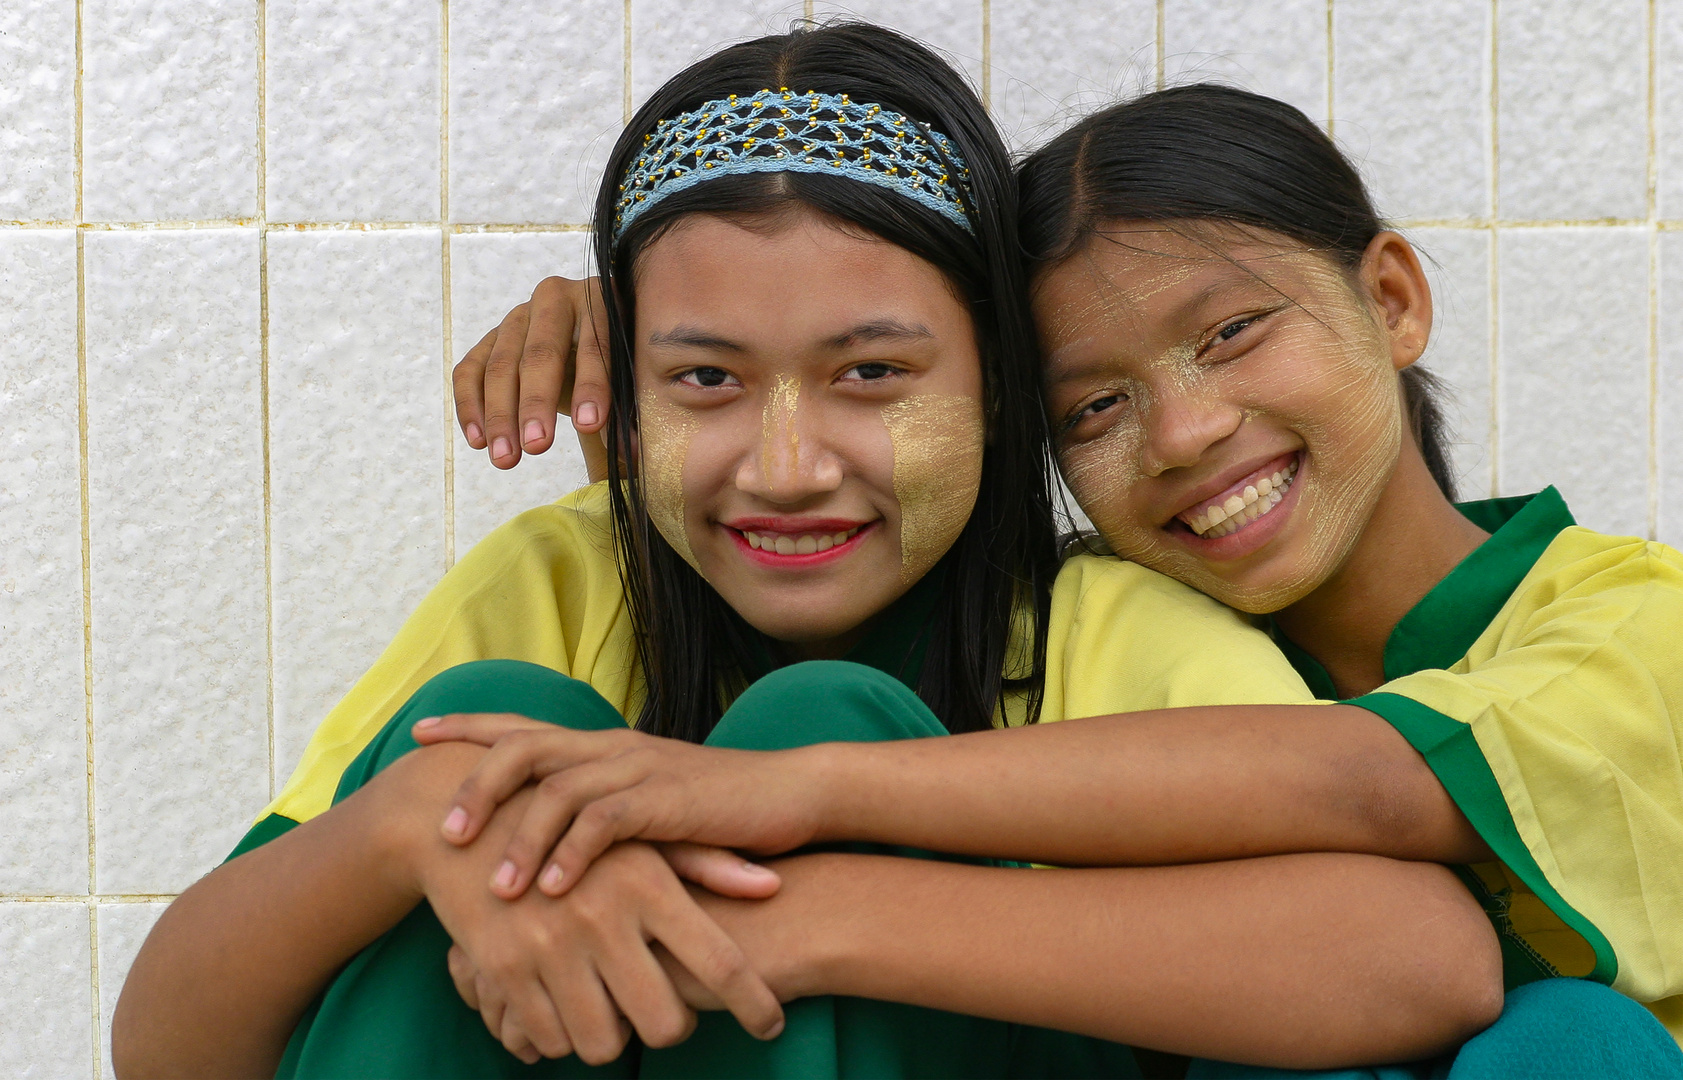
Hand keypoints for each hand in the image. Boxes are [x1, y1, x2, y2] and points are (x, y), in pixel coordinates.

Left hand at [413, 713, 824, 899]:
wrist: (793, 793)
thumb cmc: (719, 810)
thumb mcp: (649, 806)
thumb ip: (602, 814)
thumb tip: (555, 843)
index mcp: (604, 744)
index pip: (523, 725)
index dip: (467, 726)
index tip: (415, 733)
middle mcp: (613, 747)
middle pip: (523, 748)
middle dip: (474, 787)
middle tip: (441, 834)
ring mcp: (639, 768)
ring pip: (557, 788)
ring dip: (519, 837)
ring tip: (495, 887)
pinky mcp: (668, 800)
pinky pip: (605, 822)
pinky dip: (572, 854)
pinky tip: (552, 891)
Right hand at [421, 816, 784, 1064]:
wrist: (462, 818)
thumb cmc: (571, 828)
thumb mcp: (637, 837)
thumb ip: (705, 862)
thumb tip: (770, 884)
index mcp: (646, 884)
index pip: (719, 962)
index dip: (754, 1003)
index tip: (771, 1025)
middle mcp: (602, 918)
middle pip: (666, 1022)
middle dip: (675, 1029)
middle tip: (671, 1015)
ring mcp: (549, 948)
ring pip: (604, 1044)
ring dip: (614, 1037)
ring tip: (614, 1007)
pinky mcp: (501, 971)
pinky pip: (548, 1040)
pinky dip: (561, 1035)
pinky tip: (567, 1006)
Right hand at [453, 275, 610, 475]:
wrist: (588, 338)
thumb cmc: (618, 360)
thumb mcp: (630, 373)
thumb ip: (628, 406)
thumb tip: (629, 453)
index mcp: (599, 300)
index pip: (595, 343)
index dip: (592, 385)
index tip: (588, 425)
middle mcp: (554, 300)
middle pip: (540, 353)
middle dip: (536, 403)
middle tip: (537, 446)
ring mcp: (517, 317)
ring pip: (500, 365)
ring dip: (500, 416)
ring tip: (506, 459)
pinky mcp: (490, 339)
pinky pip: (470, 371)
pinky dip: (470, 406)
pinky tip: (479, 442)